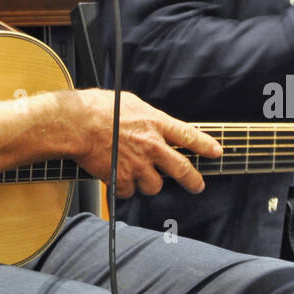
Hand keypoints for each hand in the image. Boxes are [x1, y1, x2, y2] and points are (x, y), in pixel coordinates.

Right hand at [74, 89, 220, 197]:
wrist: (77, 124)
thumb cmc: (98, 108)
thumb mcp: (129, 102)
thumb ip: (145, 117)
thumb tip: (149, 122)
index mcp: (155, 123)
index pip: (189, 136)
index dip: (205, 146)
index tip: (216, 152)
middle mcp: (152, 146)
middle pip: (182, 169)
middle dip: (193, 180)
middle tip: (197, 185)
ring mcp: (139, 165)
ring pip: (154, 186)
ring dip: (146, 182)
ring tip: (135, 174)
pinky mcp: (122, 179)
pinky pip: (128, 191)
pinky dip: (123, 187)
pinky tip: (115, 176)